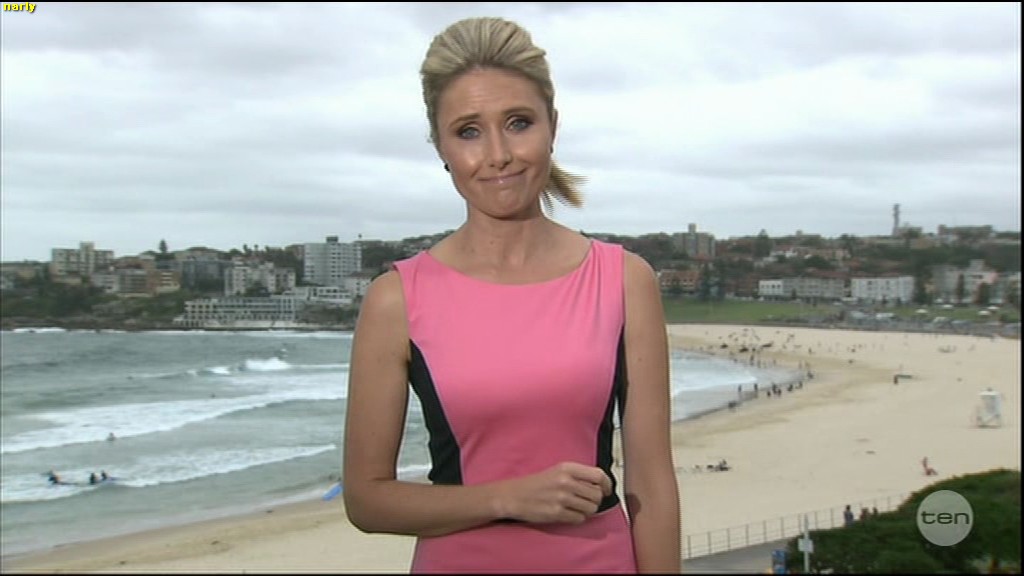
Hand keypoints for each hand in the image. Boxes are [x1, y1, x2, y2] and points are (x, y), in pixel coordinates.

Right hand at [496, 462, 612, 524]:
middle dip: (595, 500)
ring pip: (591, 508)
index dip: (607, 485)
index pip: (599, 475)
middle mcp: (566, 481)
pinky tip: (567, 513)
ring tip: (575, 507)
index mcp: (567, 468)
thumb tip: (601, 486)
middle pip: (597, 494)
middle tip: (585, 500)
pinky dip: (576, 518)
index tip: (606, 490)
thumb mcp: (558, 470)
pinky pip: (579, 518)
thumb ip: (578, 475)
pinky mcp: (557, 513)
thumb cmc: (537, 483)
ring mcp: (562, 498)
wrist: (514, 495)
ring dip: (586, 510)